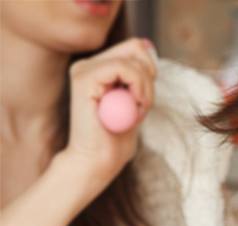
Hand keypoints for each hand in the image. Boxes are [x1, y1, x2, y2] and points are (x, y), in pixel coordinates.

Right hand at [56, 37, 156, 202]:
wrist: (96, 162)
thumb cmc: (116, 140)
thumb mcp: (136, 102)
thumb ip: (140, 76)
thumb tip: (148, 46)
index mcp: (98, 69)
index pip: (136, 49)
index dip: (151, 71)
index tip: (146, 100)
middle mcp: (88, 65)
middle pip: (137, 48)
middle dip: (150, 77)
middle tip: (143, 105)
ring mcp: (84, 69)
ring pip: (133, 59)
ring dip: (145, 88)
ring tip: (137, 111)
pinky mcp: (83, 78)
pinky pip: (124, 68)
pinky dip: (138, 89)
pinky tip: (133, 110)